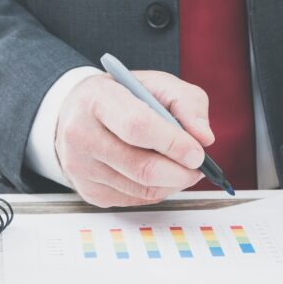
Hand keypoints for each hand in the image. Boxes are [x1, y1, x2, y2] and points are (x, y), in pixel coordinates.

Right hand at [55, 71, 212, 207]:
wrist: (78, 112)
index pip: (137, 126)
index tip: (197, 152)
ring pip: (142, 189)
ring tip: (182, 167)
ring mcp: (81, 167)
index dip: (173, 143)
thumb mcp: (156, 83)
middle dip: (180, 171)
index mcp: (97, 99)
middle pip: (141, 167)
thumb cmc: (122, 96)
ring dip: (173, 183)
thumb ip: (187, 102)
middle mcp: (80, 134)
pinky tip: (161, 173)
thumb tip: (204, 138)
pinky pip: (136, 200)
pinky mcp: (89, 191)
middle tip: (197, 165)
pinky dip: (157, 190)